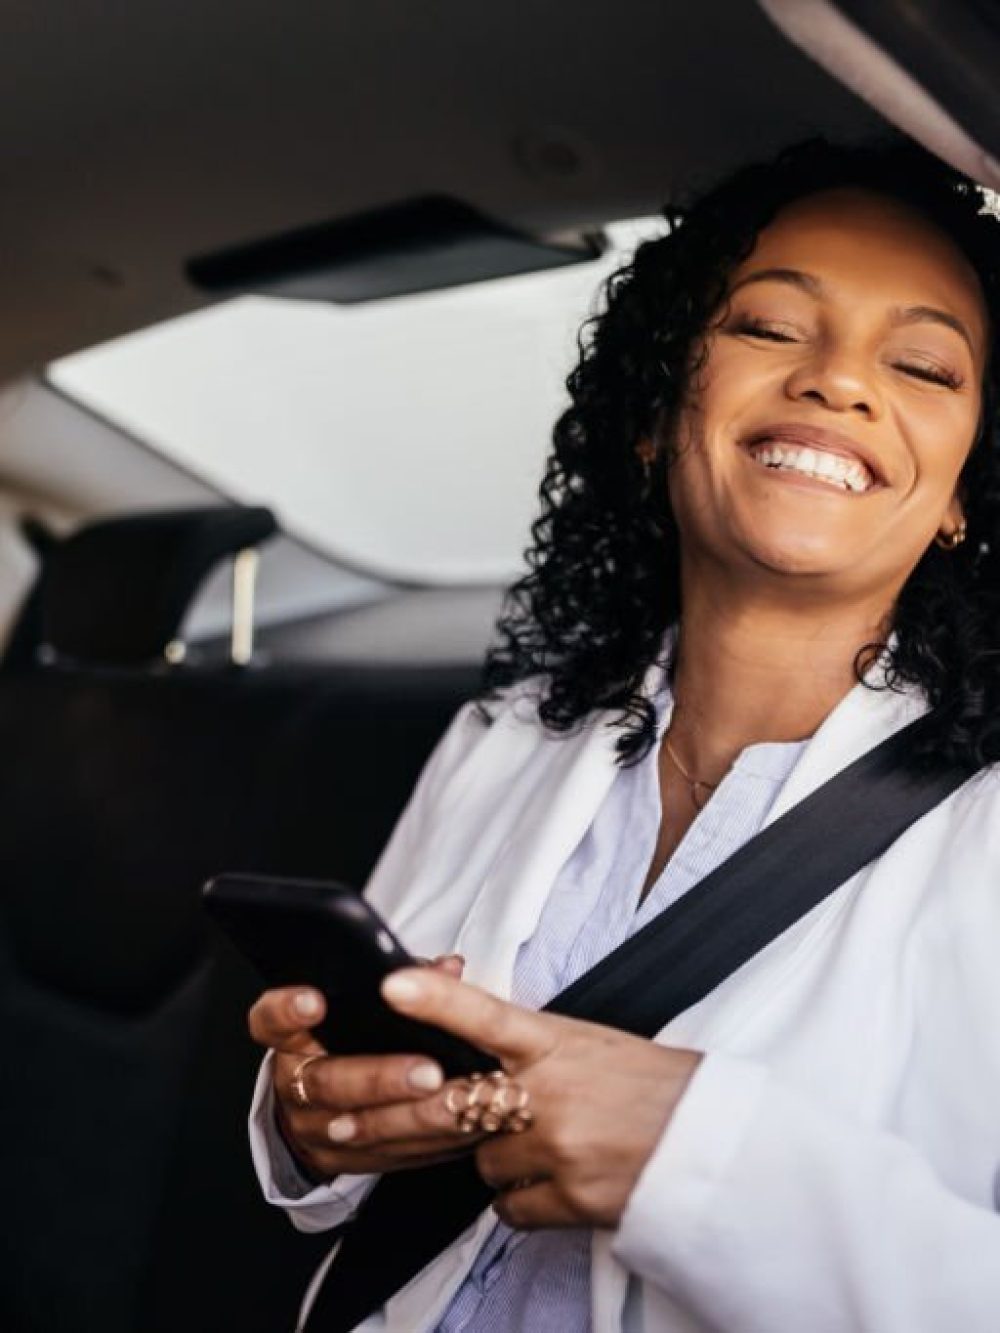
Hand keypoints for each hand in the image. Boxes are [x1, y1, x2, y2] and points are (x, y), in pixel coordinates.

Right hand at [247, 955, 480, 1179]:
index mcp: (291, 1038)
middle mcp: (293, 1083)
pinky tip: (457, 1127)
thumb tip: (448, 968)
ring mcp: (312, 1127)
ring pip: (355, 1127)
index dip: (287, 1011)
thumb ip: (400, 984)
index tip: (315, 1000)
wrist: (315, 1105)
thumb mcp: (357, 1007)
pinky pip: (382, 1155)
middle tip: (428, 1071)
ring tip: (449, 1101)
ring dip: (409, 1116)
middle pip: (326, 1082)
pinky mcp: (336, 1160)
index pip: (270, 1022)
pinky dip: (423, 1142)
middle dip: (380, 1078)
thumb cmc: (345, 1040)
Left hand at [379, 967, 702, 1229]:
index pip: (485, 1015)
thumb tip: (478, 1045)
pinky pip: (509, 1208)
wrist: (707, 1140)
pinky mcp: (570, 1199)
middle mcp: (551, 1094)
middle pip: (459, 1104)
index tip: (392, 986)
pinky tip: (554, 1180)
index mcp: (556, 1042)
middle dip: (440, 1111)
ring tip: (546, 1145)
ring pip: (482, 1161)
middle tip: (445, 1109)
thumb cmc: (650, 1084)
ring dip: (502, 1158)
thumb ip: (530, 1044)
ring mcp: (558, 1148)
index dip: (436, 1000)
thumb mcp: (589, 1042)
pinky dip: (523, 1199)